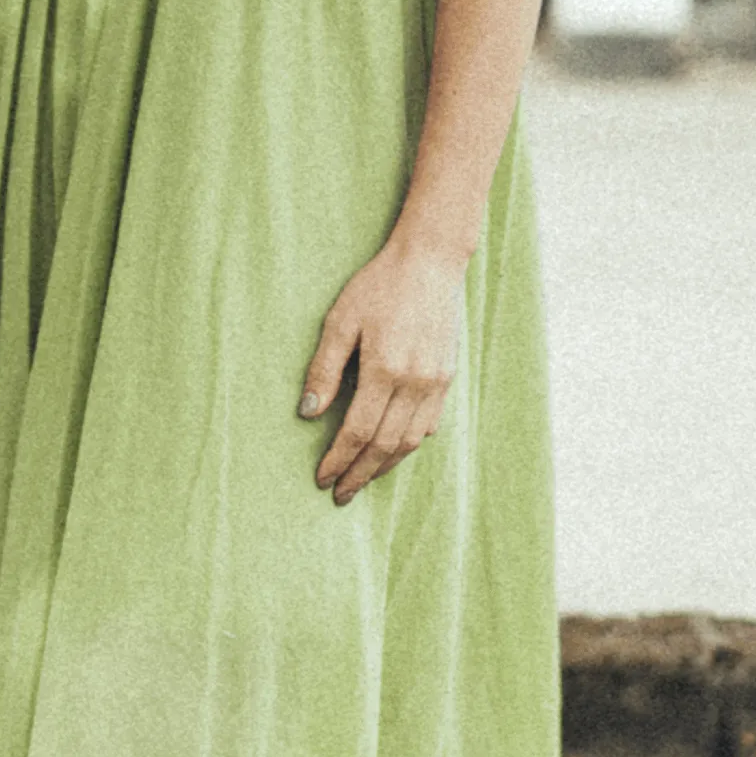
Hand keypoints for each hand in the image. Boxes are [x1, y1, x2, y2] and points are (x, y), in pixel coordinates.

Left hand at [298, 242, 464, 506]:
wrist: (430, 263)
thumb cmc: (378, 286)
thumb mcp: (340, 320)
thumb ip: (325, 367)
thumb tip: (308, 412)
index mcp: (384, 369)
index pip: (359, 431)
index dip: (339, 458)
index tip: (322, 478)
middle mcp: (415, 382)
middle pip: (386, 444)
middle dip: (361, 473)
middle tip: (340, 493)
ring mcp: (435, 382)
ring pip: (411, 441)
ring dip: (386, 465)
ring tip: (363, 479)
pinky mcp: (447, 377)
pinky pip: (429, 424)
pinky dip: (409, 444)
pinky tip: (394, 449)